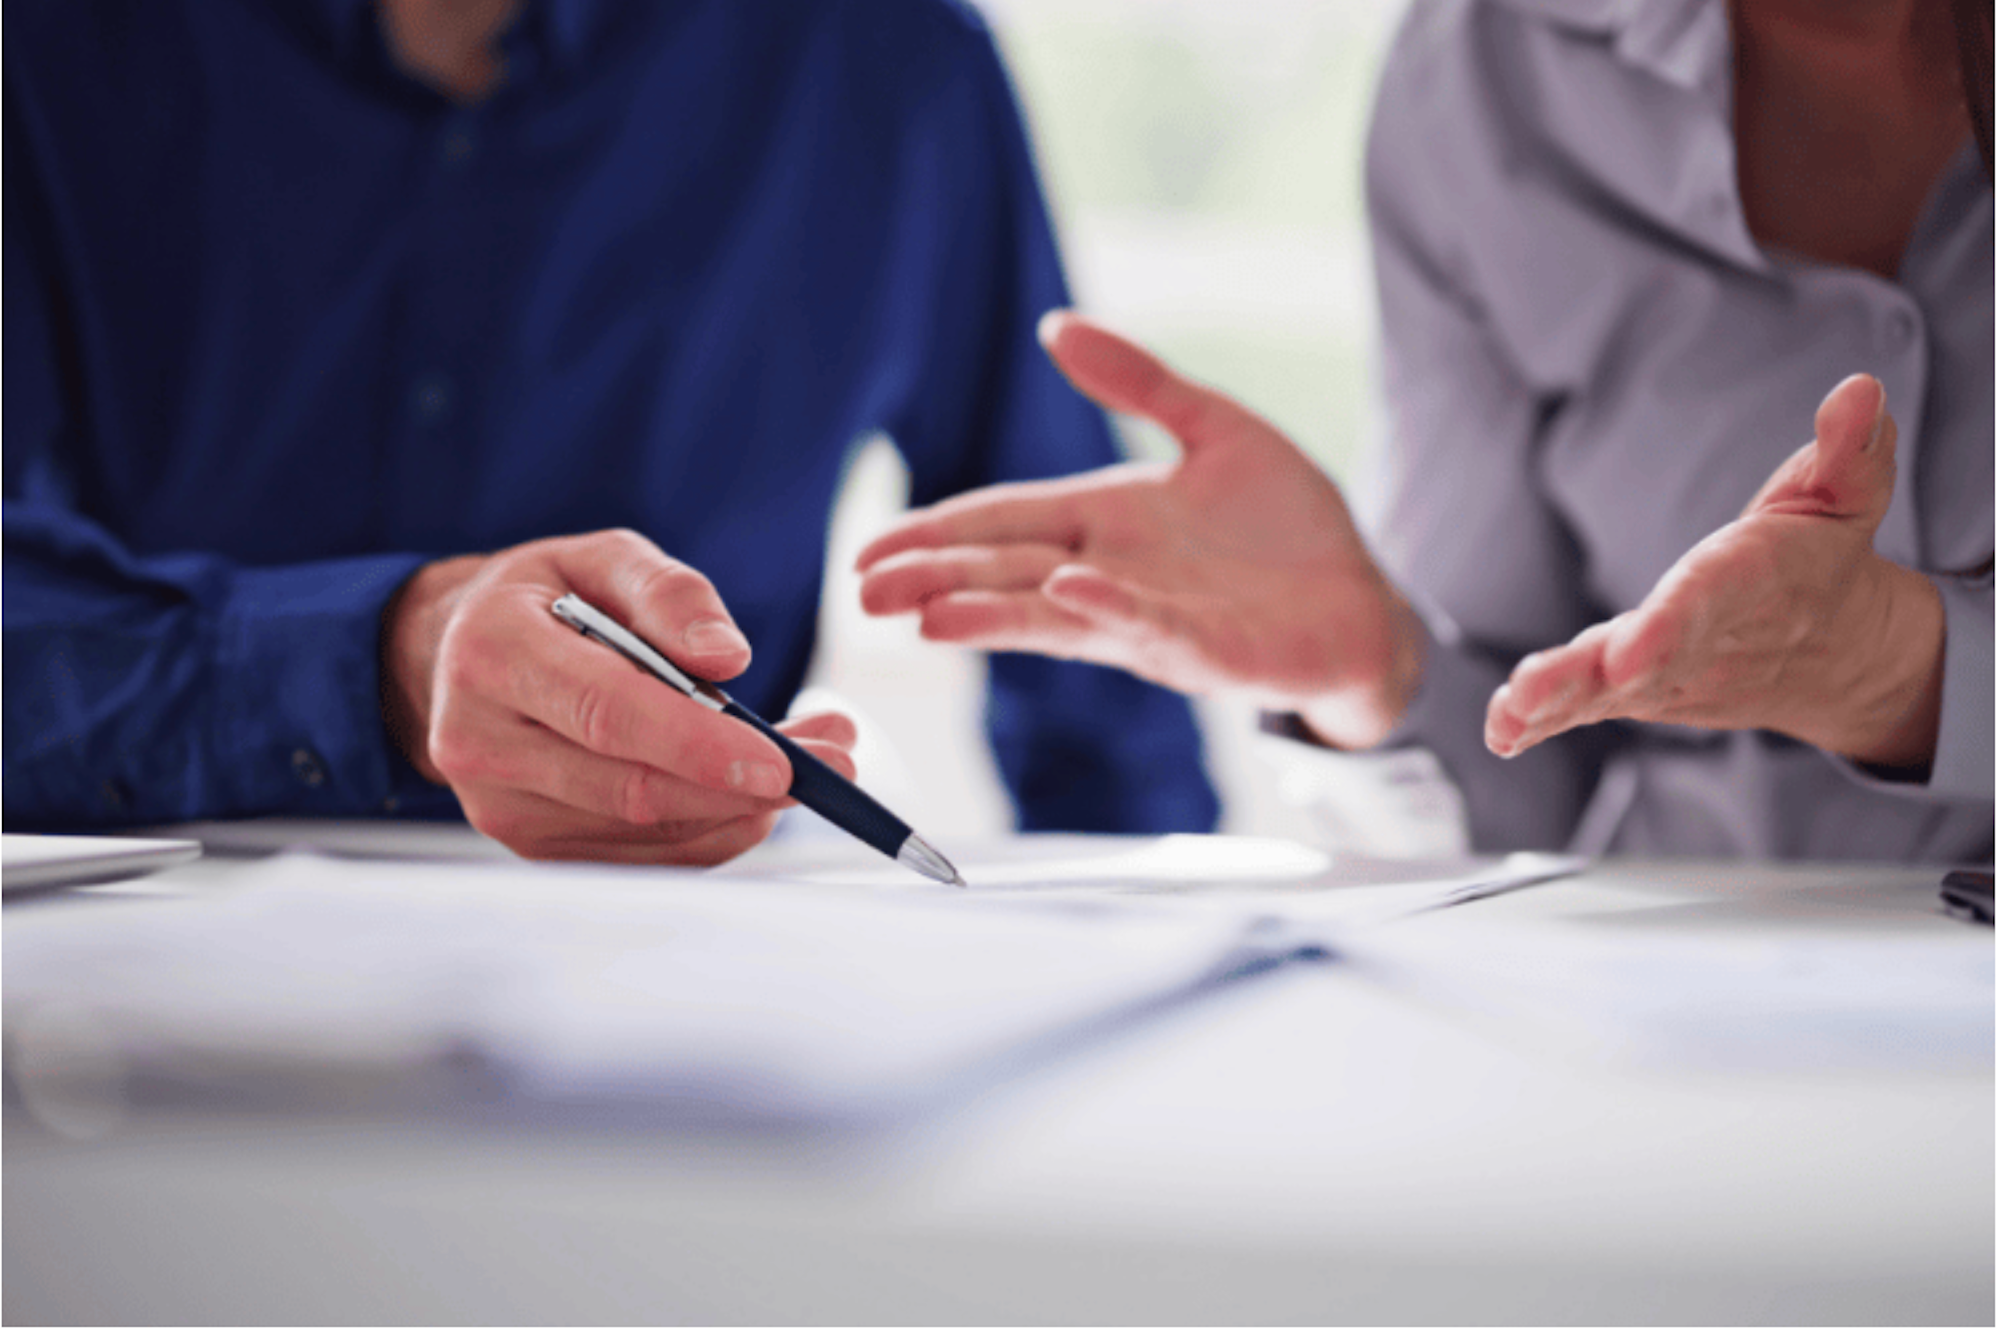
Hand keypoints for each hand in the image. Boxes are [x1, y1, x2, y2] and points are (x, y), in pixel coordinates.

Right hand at [381, 529, 856, 863]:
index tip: (782, 761)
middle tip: (830, 761)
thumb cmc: (545, 600)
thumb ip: (670, 595)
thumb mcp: (603, 557)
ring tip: (805, 762)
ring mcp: (501, 807)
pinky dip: (710, 830)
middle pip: (632, 788)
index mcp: (493, 655)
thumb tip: (728, 658)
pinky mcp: (531, 845)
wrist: (458, 655)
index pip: (608, 714)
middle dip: (744, 784)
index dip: (699, 745)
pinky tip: (748, 794)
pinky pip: (641, 856)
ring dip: (740, 808)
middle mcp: (482, 742)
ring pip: (645, 832)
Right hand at [856, 312, 1424, 747]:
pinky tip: (1065, 594)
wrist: (1364, 600)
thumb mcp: (1212, 428)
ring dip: (992, 615)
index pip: (1002, 521)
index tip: (869, 548)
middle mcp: (1109, 574)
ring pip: (1054, 616)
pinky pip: (1146, 627)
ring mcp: (1151, 616)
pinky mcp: (1204, 648)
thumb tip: (1054, 325)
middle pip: (1007, 573)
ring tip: (925, 617)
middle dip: (935, 581)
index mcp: (1102, 521)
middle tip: (864, 592)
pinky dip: (1104, 612)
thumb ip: (1137, 381)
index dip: (937, 533)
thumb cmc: (1287, 526)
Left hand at [1486, 374, 1943, 767]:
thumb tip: (1861, 391)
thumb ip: (1847, 451)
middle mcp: (1701, 641)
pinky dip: (1539, 724)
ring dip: (1551, 703)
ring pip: (1603, 692)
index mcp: (1748, 584)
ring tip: (1506, 715)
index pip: (1705, 601)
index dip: (1668, 625)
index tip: (1627, 652)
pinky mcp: (1635, 692)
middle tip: (1530, 692)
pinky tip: (1499, 733)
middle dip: (1585, 676)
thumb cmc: (1816, 559)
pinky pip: (1584, 709)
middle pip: (1640, 660)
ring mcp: (1664, 675)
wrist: (1830, 652)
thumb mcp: (1846, 496)